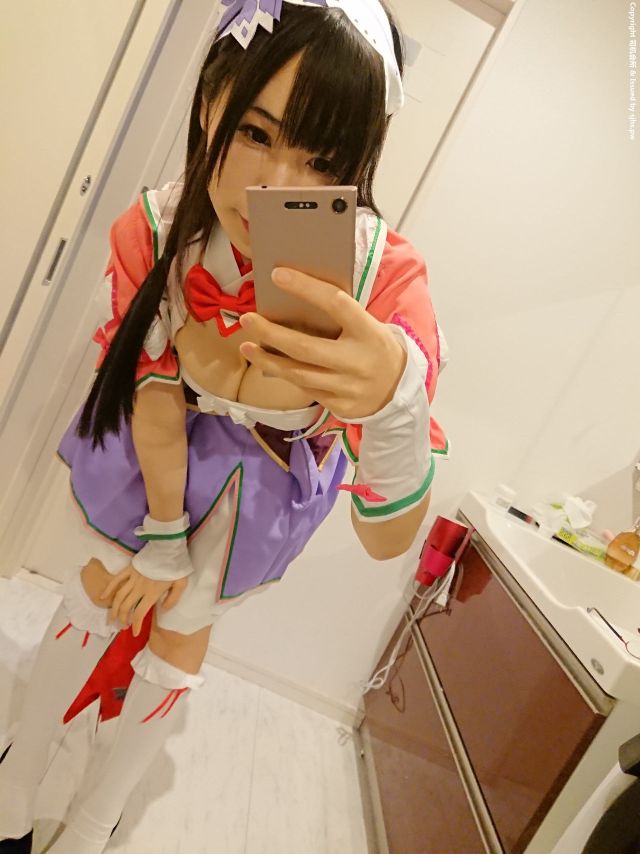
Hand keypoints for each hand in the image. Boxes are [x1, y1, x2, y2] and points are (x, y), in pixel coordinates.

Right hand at [99, 563, 188, 635]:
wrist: (169, 548)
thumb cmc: (176, 567)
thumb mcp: (181, 585)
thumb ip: (172, 599)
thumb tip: (162, 610)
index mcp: (152, 593)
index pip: (139, 613)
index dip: (135, 625)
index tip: (133, 633)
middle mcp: (140, 588)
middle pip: (126, 607)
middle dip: (122, 619)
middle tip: (122, 626)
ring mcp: (133, 578)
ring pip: (119, 596)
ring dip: (114, 609)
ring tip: (111, 619)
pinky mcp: (129, 569)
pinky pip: (116, 580)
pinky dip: (109, 589)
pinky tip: (103, 597)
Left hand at [237, 267, 406, 419]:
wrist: (400, 389)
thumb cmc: (375, 347)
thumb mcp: (369, 326)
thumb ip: (340, 317)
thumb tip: (294, 299)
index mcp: (368, 331)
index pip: (335, 303)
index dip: (306, 288)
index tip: (277, 275)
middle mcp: (358, 361)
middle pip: (305, 347)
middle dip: (271, 333)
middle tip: (247, 319)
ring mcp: (348, 387)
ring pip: (298, 374)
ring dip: (268, 360)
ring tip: (248, 347)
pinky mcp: (340, 406)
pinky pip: (306, 389)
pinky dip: (287, 375)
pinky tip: (271, 365)